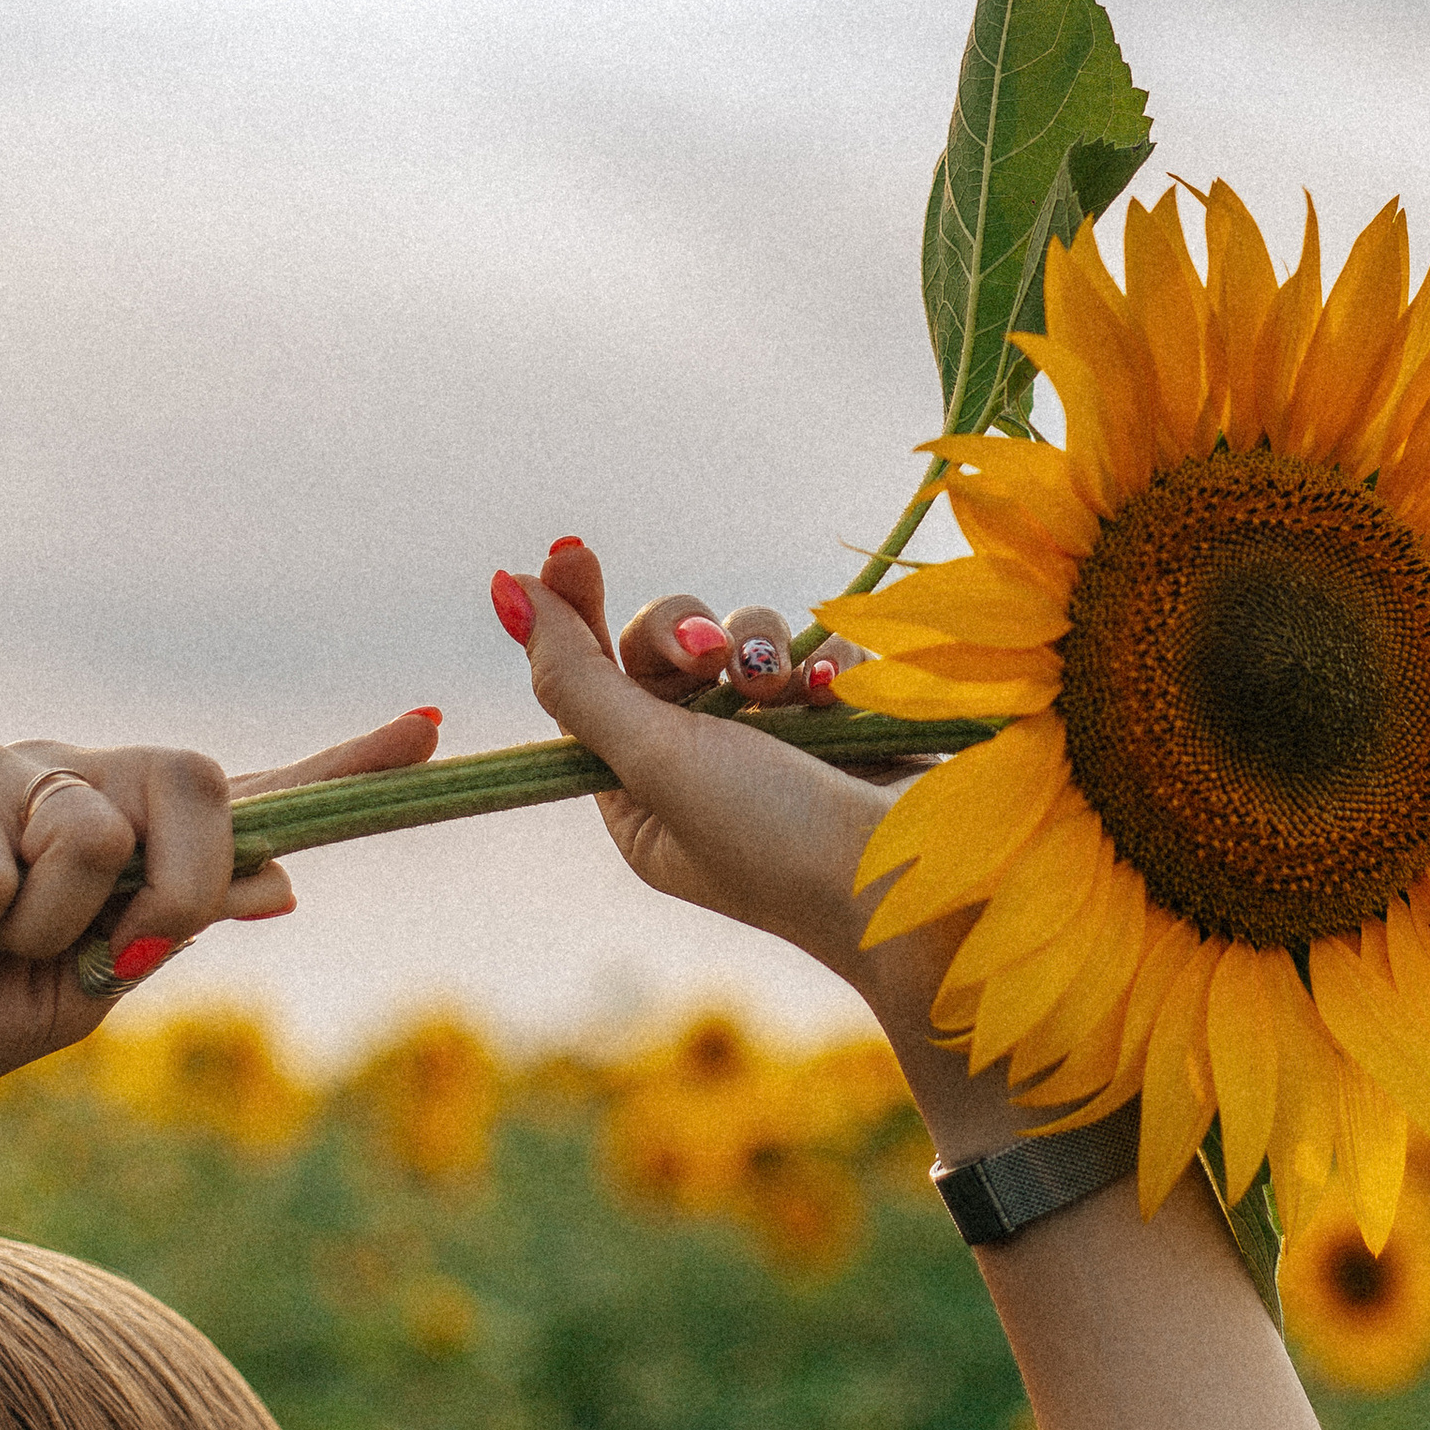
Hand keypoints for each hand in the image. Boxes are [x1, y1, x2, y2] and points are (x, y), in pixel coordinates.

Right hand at [0, 707, 443, 1119]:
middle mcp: (67, 781)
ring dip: (34, 928)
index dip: (341, 766)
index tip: (429, 731)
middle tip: (100, 957)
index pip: (242, 793)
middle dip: (180, 884)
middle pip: (195, 780)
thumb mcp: (75, 997)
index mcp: (120, 839)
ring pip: (87, 829)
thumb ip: (166, 932)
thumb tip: (282, 881)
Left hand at [499, 542, 1029, 1159]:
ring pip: (747, 640)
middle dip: (686, 635)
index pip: (592, 687)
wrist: (922, 882)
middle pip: (668, 650)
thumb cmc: (775, 838)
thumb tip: (507, 589)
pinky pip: (822, 648)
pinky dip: (830, 662)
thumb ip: (580, 680)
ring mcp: (785, 744)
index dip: (576, 616)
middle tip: (710, 654)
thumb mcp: (657, 763)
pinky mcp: (854, 720)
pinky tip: (846, 698)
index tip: (569, 547)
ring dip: (762, 649)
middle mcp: (708, 770)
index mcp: (644, 801)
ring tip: (790, 691)